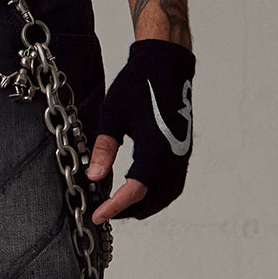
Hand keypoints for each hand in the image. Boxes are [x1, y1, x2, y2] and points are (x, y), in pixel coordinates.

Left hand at [86, 40, 194, 222]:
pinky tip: (140, 191)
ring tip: (120, 206)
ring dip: (144, 206)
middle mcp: (172, 154)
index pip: (136, 190)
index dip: (115, 207)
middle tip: (104, 211)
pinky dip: (157, 195)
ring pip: (166, 195)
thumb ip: (105, 147)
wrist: (167, 62)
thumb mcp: (113, 113)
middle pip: (153, 200)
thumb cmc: (138, 83)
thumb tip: (94, 177)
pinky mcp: (182, 150)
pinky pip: (173, 184)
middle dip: (128, 210)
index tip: (97, 216)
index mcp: (155, 147)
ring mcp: (181, 154)